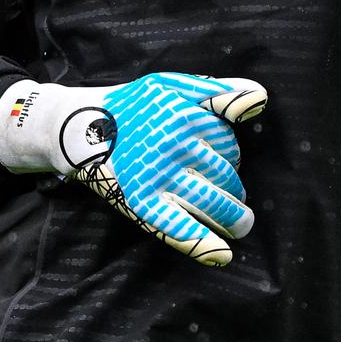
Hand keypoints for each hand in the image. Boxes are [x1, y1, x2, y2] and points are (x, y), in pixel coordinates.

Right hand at [0, 71, 267, 265]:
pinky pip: (178, 227)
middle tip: (235, 195)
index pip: (229, 144)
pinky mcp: (142, 204)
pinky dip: (202, 244)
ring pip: (212, 201)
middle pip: (225, 174)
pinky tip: (222, 255)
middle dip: (233, 187)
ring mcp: (159, 177)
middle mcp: (176, 146)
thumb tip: (260, 99)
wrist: (80, 128)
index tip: (220, 159)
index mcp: (186, 116)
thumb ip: (218, 91)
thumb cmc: (133, 106)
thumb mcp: (173, 85)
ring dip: (233, 217)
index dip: (230, 154)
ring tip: (241, 224)